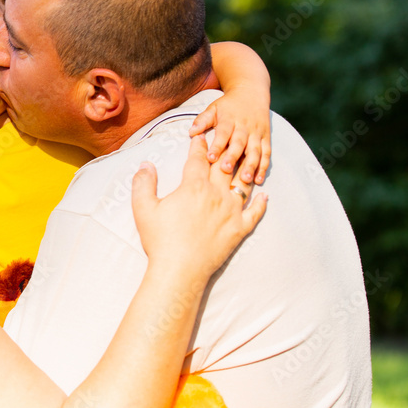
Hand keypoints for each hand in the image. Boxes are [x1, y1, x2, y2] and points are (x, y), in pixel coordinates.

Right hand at [132, 135, 267, 280]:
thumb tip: (146, 164)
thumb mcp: (143, 208)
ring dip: (244, 171)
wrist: (179, 270)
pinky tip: (264, 196)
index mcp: (194, 186)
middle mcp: (217, 194)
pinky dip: (261, 203)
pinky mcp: (240, 229)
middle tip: (225, 141)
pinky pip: (255, 213)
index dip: (198, 146)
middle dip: (224, 151)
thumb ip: (143, 183)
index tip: (200, 137)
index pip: (198, 159)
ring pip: (242, 185)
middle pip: (224, 167)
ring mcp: (232, 212)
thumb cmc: (160, 240)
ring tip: (246, 161)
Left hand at [189, 87, 271, 184]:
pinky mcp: (266, 138)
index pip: (223, 134)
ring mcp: (257, 133)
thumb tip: (191, 132)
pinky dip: (263, 166)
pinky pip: (266, 153)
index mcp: (229, 120)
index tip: (210, 158)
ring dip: (251, 165)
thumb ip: (202, 120)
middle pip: (239, 143)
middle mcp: (244, 127)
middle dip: (233, 157)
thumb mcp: (213, 108)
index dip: (217, 146)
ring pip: (255, 150)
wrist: (251, 93)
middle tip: (226, 170)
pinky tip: (259, 179)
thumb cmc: (228, 105)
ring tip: (245, 180)